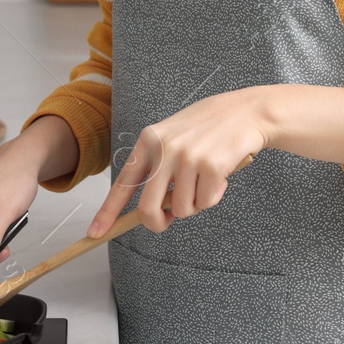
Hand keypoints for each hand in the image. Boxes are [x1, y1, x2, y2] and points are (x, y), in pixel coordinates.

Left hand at [85, 87, 270, 237]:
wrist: (247, 111)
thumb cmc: (210, 126)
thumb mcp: (175, 136)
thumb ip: (160, 166)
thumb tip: (151, 209)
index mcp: (150, 140)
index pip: (124, 182)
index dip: (108, 211)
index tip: (95, 232)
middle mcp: (164, 149)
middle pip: (148, 208)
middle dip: (157, 223)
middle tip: (168, 220)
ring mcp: (187, 157)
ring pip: (181, 209)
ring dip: (195, 203)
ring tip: (206, 180)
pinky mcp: (211, 166)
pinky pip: (205, 203)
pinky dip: (213, 196)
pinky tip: (221, 176)